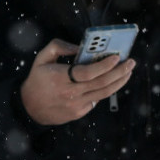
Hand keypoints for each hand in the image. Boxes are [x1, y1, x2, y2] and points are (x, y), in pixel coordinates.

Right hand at [19, 39, 134, 125]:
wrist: (29, 108)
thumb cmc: (37, 80)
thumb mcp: (42, 58)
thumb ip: (60, 47)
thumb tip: (80, 47)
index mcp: (60, 78)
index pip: (88, 72)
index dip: (105, 65)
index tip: (117, 57)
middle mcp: (70, 93)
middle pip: (101, 83)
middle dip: (119, 72)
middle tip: (130, 63)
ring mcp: (76, 105)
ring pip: (103, 94)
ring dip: (119, 82)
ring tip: (128, 72)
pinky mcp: (79, 113)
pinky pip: (96, 100)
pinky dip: (106, 90)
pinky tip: (112, 81)